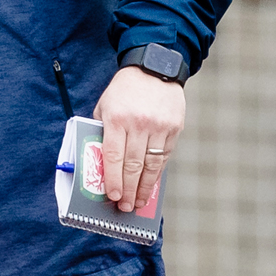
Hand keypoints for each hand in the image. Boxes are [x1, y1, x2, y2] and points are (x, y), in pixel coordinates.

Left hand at [93, 65, 185, 212]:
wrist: (154, 69)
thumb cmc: (123, 91)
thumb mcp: (104, 106)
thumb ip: (101, 131)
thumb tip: (100, 163)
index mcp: (116, 118)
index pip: (113, 155)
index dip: (112, 179)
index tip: (111, 196)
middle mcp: (139, 124)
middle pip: (132, 165)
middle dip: (127, 189)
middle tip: (124, 206)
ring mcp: (159, 127)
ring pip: (151, 164)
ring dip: (144, 187)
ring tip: (137, 202)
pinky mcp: (174, 128)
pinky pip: (164, 155)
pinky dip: (157, 173)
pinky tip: (150, 185)